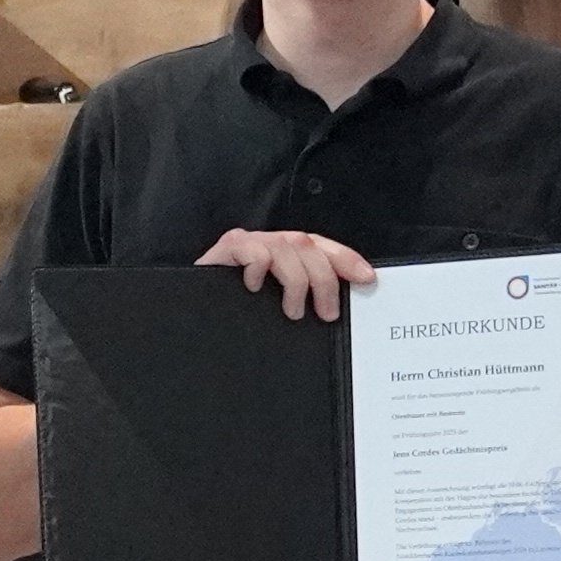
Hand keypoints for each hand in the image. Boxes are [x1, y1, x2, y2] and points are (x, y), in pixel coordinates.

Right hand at [198, 225, 378, 318]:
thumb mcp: (277, 308)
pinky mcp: (226, 249)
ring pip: (286, 247)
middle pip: (308, 246)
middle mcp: (270, 243)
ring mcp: (248, 243)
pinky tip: (254, 287)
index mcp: (287, 254)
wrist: (194, 317)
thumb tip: (334, 311)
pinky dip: (259, 268)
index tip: (366, 279)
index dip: (346, 259)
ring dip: (296, 282)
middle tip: (327, 313)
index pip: (323, 247)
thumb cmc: (236, 314)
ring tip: (292, 311)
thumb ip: (302, 301)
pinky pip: (252, 250)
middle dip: (324, 280)